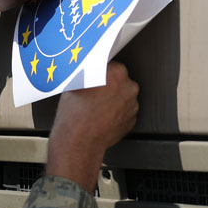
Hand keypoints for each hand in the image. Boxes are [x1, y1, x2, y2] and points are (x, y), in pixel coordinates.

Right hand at [45, 62, 138, 190]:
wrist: (79, 141)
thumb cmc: (75, 114)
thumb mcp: (75, 83)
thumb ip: (88, 72)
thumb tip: (88, 70)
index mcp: (116, 73)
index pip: (112, 65)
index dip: (101, 72)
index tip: (95, 77)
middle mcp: (129, 88)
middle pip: (120, 81)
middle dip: (109, 86)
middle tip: (94, 93)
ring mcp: (132, 105)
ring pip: (123, 97)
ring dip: (113, 100)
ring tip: (96, 107)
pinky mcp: (132, 120)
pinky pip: (124, 112)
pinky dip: (115, 113)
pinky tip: (101, 116)